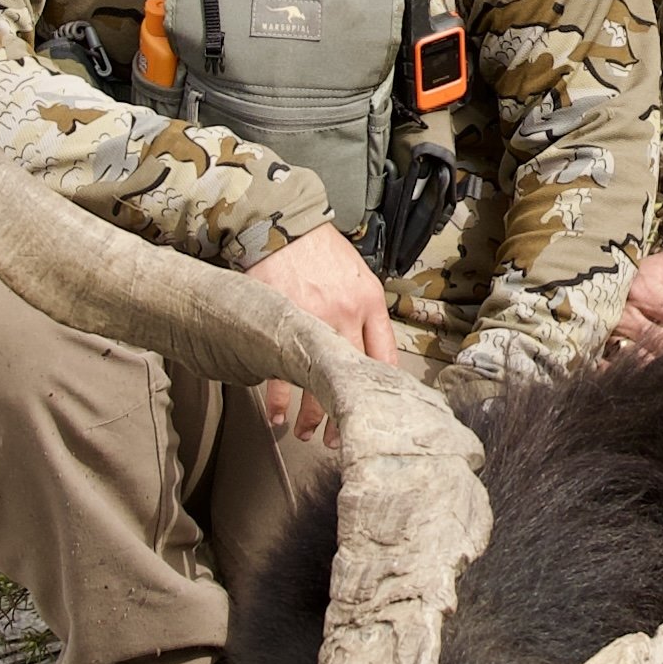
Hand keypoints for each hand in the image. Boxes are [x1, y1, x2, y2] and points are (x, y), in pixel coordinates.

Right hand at [247, 222, 396, 440]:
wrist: (284, 225)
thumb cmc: (322, 251)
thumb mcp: (359, 275)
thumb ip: (367, 312)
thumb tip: (371, 350)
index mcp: (369, 304)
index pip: (385, 357)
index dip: (382, 389)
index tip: (378, 409)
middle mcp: (345, 315)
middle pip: (352, 377)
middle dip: (346, 414)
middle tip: (340, 438)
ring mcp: (312, 321)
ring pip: (317, 382)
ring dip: (313, 417)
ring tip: (309, 435)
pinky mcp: (281, 324)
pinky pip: (281, 372)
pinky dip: (279, 399)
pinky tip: (278, 416)